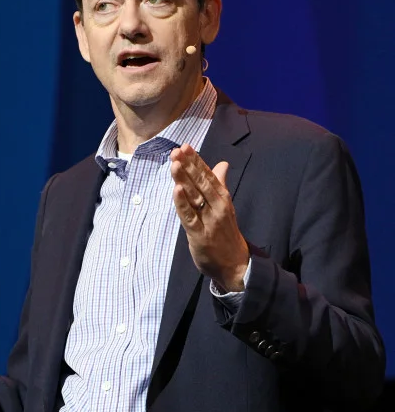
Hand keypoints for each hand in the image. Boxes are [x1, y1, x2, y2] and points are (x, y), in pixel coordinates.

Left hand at [170, 143, 248, 290]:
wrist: (236, 264)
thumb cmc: (226, 234)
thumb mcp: (225, 207)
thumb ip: (220, 185)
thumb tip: (222, 164)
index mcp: (222, 198)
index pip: (208, 175)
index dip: (196, 161)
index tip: (185, 146)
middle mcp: (217, 206)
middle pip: (201, 182)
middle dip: (189, 165)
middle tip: (178, 150)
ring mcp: (208, 220)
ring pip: (194, 196)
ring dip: (184, 179)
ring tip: (175, 163)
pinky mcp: (199, 235)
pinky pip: (189, 216)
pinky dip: (183, 203)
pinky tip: (176, 190)